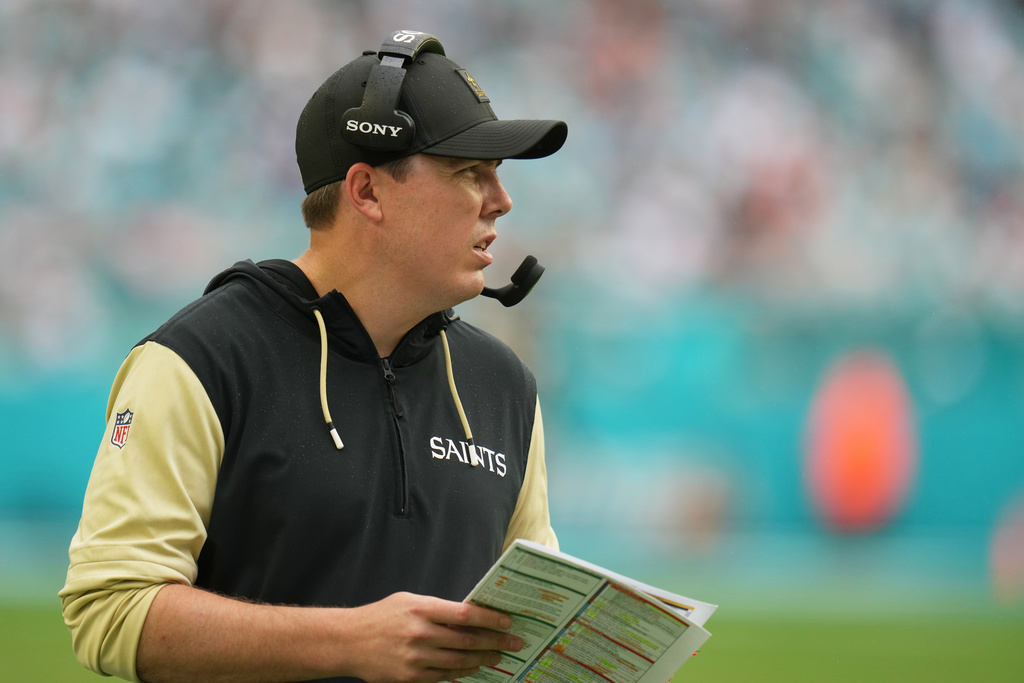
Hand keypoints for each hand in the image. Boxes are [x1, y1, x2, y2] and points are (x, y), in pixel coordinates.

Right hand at [344, 592, 522, 682]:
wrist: (349, 641)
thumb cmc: (382, 616)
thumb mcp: (409, 601)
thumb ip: (438, 608)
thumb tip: (469, 614)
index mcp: (422, 609)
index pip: (465, 614)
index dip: (490, 619)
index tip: (507, 621)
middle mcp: (421, 633)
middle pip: (467, 640)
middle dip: (495, 642)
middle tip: (514, 643)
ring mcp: (416, 658)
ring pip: (459, 661)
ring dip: (482, 659)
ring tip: (498, 656)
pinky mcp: (411, 677)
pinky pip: (444, 676)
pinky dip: (462, 672)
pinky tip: (473, 668)